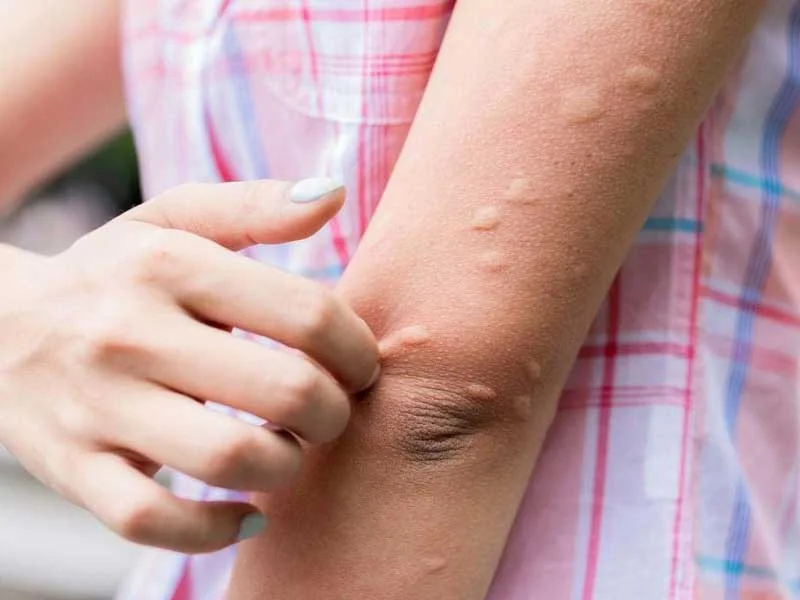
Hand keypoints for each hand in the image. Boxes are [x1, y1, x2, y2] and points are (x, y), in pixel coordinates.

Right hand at [0, 178, 378, 552]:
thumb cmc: (113, 272)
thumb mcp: (172, 220)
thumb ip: (255, 205)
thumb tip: (333, 194)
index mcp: (170, 265)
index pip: (309, 315)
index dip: (358, 350)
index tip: (358, 365)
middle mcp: (132, 332)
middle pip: (286, 392)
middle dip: (335, 413)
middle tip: (331, 411)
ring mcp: (97, 406)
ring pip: (230, 458)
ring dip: (287, 467)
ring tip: (288, 450)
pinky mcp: (72, 468)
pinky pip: (153, 520)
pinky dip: (215, 530)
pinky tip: (247, 511)